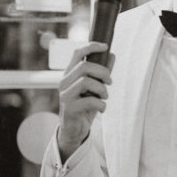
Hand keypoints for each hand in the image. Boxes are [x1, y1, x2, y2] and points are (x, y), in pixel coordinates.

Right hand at [57, 42, 112, 158]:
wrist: (74, 130)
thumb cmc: (84, 107)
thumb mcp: (94, 88)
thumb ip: (101, 73)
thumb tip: (112, 55)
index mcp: (70, 74)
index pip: (77, 53)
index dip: (91, 46)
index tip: (105, 46)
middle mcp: (65, 82)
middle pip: (85, 66)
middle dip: (103, 72)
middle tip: (110, 82)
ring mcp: (65, 95)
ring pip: (86, 81)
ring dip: (102, 89)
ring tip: (104, 97)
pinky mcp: (70, 108)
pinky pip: (89, 101)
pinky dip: (101, 104)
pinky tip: (102, 108)